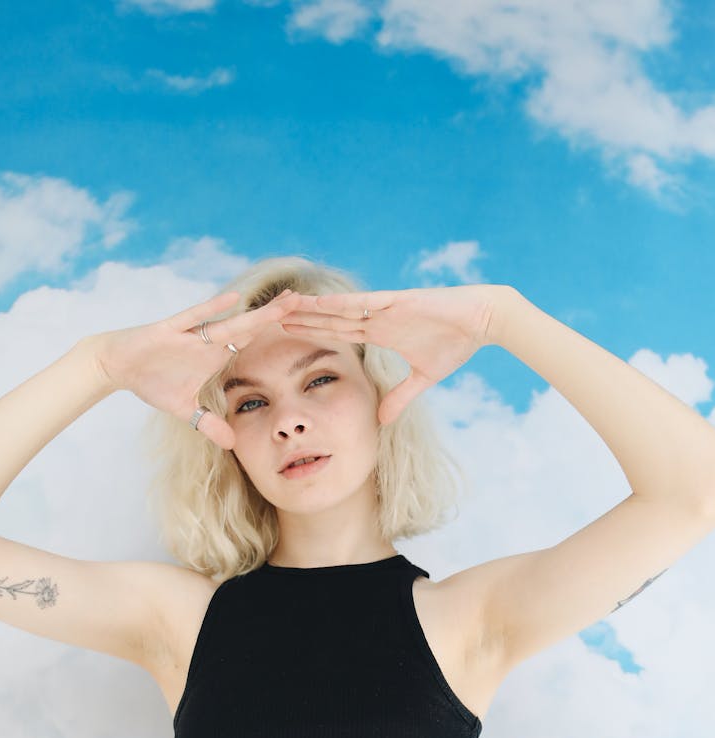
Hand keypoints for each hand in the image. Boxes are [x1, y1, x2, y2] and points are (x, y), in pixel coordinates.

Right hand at [86, 289, 304, 448]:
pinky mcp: (169, 329)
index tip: (302, 329)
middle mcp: (208, 342)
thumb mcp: (183, 409)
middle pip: (249, 328)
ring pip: (231, 322)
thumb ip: (208, 424)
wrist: (117, 362)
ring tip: (284, 303)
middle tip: (307, 302)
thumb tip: (231, 446)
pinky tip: (234, 298)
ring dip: (257, 314)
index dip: (275, 337)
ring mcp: (191, 334)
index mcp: (214, 356)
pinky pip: (194, 317)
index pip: (251, 344)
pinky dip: (212, 309)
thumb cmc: (151, 380)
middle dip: (276, 317)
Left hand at [279, 284, 500, 424]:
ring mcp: (384, 308)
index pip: (337, 333)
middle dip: (301, 319)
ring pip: (339, 309)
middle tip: (269, 317)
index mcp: (379, 332)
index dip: (311, 333)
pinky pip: (362, 303)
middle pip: (330, 319)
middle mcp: (376, 318)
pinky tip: (316, 303)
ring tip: (282, 306)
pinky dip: (339, 304)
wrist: (482, 319)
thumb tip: (383, 422)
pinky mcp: (397, 302)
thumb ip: (401, 397)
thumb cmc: (456, 342)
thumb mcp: (423, 378)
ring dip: (311, 308)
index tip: (285, 335)